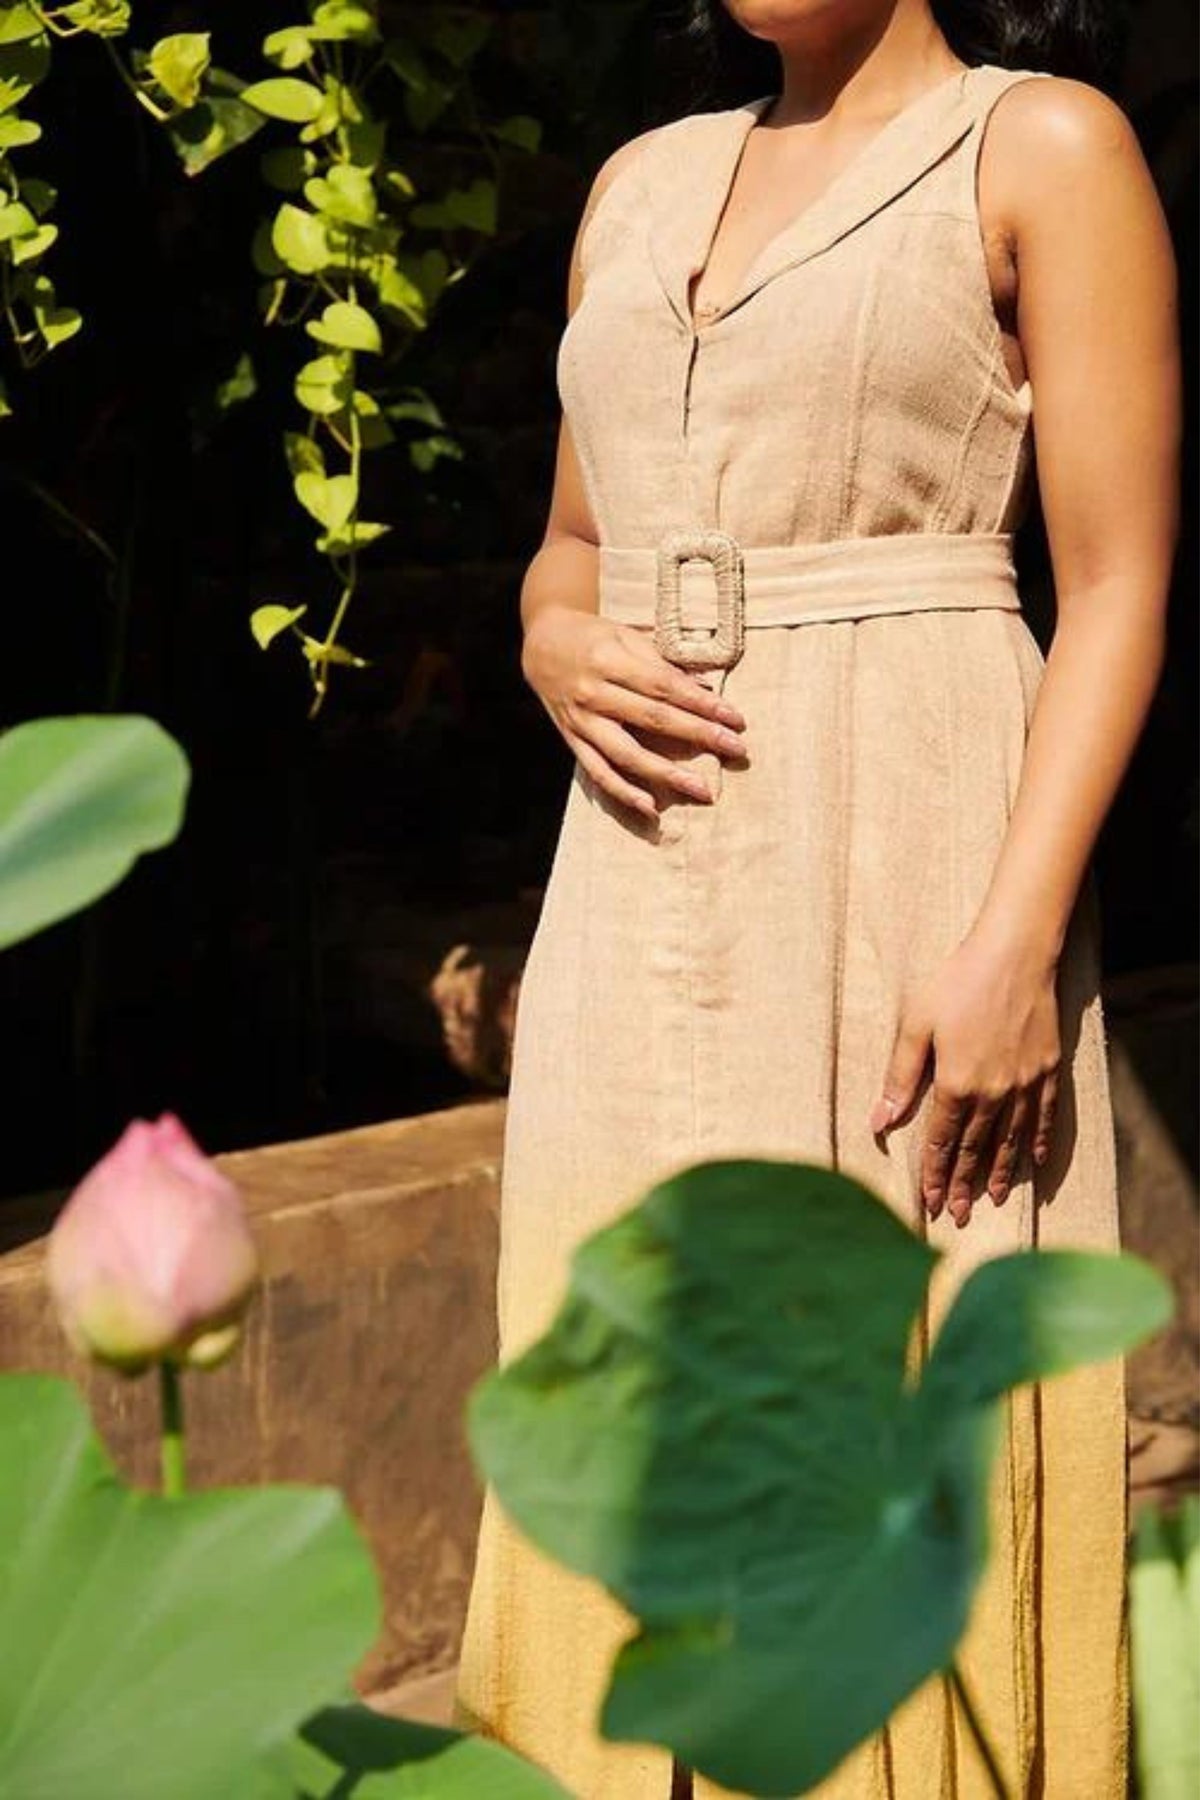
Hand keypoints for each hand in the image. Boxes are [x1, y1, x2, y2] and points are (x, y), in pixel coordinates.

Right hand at [521, 605, 747, 820]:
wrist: (541, 644)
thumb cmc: (592, 637)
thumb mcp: (626, 636)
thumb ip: (663, 663)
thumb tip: (706, 687)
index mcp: (610, 660)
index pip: (665, 686)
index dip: (702, 704)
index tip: (735, 719)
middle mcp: (594, 692)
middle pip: (654, 719)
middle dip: (699, 735)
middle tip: (736, 750)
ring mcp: (581, 721)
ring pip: (627, 753)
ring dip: (666, 774)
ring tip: (701, 789)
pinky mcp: (572, 740)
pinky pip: (598, 772)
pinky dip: (623, 792)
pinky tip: (650, 807)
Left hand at [869, 931, 1061, 1226]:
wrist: (1015, 954)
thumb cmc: (957, 983)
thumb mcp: (917, 1026)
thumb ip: (900, 1078)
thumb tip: (878, 1122)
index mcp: (957, 1084)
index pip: (943, 1141)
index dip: (936, 1174)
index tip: (931, 1203)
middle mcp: (994, 1093)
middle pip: (976, 1149)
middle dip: (965, 1184)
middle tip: (960, 1215)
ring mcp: (1026, 1084)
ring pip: (1011, 1140)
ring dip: (1001, 1173)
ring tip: (993, 1199)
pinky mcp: (1049, 1071)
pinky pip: (1044, 1118)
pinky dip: (1039, 1143)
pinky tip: (1036, 1162)